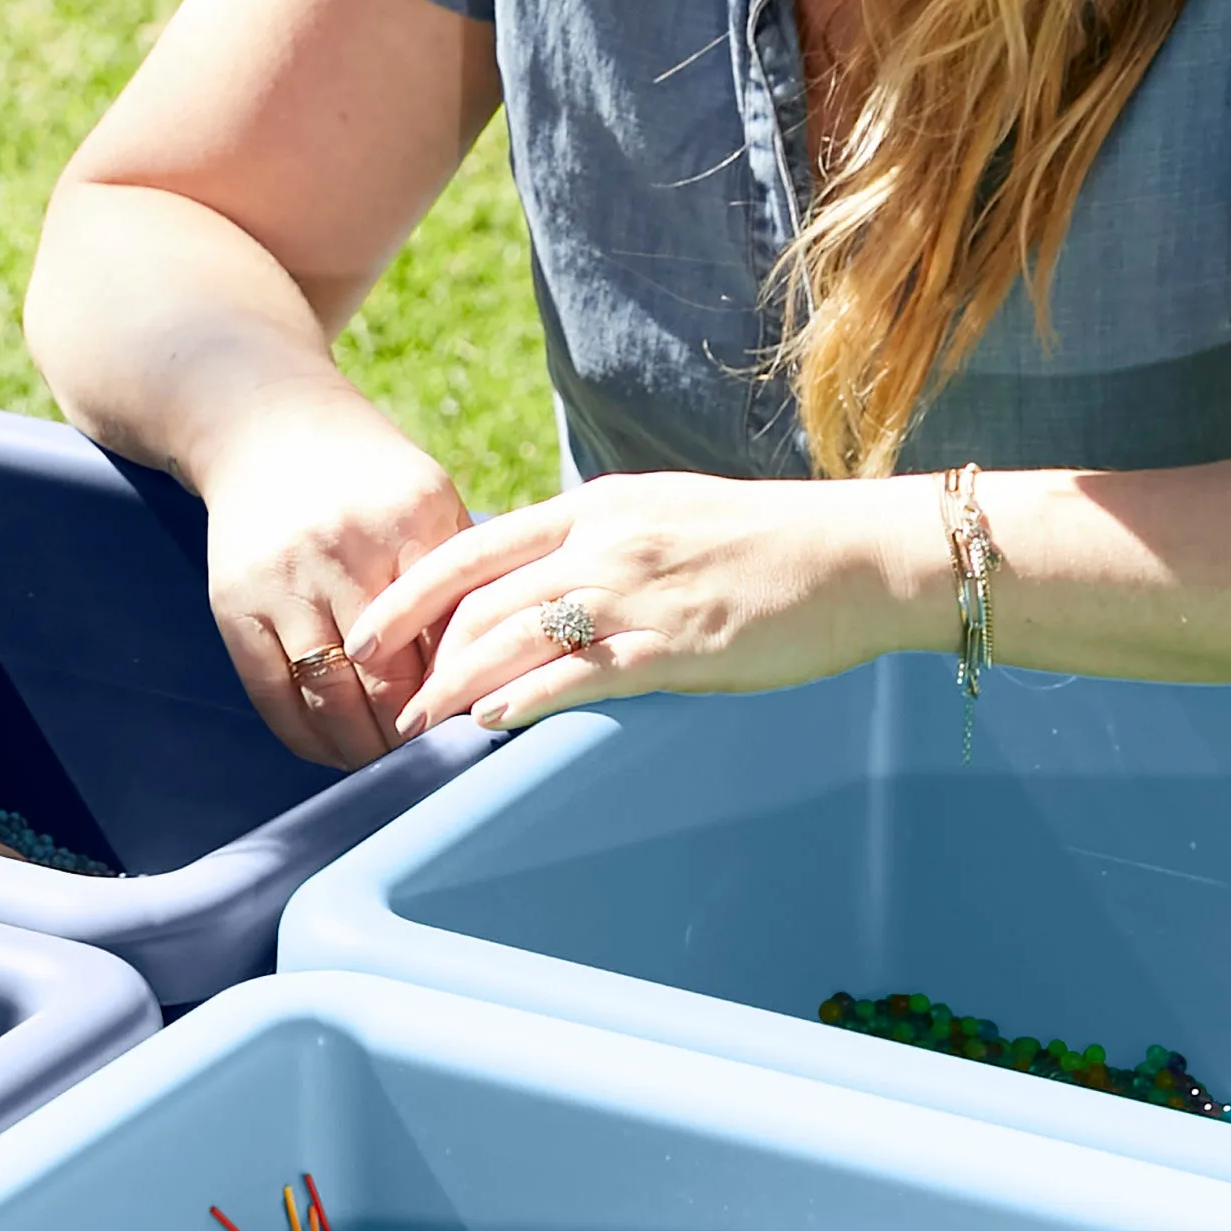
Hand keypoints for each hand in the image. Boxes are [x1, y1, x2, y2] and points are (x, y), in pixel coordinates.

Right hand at [195, 394, 475, 770]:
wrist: (264, 424)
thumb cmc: (366, 476)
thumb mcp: (428, 501)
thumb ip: (461, 578)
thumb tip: (496, 674)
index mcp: (410, 520)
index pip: (448, 638)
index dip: (463, 696)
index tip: (477, 730)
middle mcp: (343, 550)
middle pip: (389, 680)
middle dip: (415, 737)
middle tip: (436, 765)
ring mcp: (282, 580)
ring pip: (331, 698)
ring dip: (362, 750)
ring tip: (388, 767)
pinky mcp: (234, 604)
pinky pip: (272, 696)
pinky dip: (306, 737)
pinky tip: (332, 750)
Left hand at [368, 475, 937, 732]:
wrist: (861, 555)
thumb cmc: (769, 546)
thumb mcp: (665, 517)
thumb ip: (599, 544)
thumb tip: (539, 584)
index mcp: (597, 506)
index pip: (474, 546)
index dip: (410, 591)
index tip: (369, 630)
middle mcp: (606, 540)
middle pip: (482, 599)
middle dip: (422, 653)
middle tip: (385, 698)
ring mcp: (639, 591)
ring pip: (517, 636)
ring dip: (457, 685)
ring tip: (418, 724)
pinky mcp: (677, 643)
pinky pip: (582, 673)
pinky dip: (527, 697)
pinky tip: (490, 722)